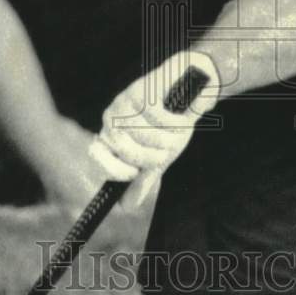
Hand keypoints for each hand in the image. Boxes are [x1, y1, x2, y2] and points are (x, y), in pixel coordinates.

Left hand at [89, 51, 219, 208]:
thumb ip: (144, 178)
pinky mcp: (140, 88)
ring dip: (166, 139)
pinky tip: (181, 118)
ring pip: (142, 134)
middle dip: (151, 155)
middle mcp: (112, 117)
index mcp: (112, 134)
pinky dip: (173, 122)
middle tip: (168, 150)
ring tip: (178, 131)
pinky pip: (155, 117)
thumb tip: (126, 208)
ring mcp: (124, 102)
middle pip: (125, 148)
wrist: (195, 87)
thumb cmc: (174, 121)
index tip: (135, 173)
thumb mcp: (161, 155)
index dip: (118, 168)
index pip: (101, 155)